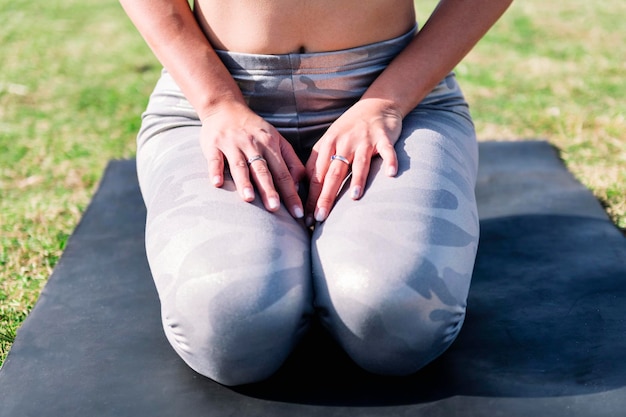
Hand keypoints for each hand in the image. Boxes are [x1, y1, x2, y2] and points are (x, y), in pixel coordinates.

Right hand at [200, 100, 305, 218]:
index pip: (284, 173)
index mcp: (271, 145)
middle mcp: (253, 145)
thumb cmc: (254, 129)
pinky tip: (217, 183)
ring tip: (249, 199)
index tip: (298, 214)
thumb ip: (291, 161)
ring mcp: (232, 144)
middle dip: (270, 190)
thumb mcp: (277, 140)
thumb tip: (300, 185)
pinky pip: (215, 159)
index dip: (291, 194)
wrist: (225, 108)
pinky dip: (215, 170)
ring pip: (240, 165)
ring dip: (244, 182)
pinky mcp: (213, 145)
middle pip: (263, 171)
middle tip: (275, 209)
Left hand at [304, 98, 402, 224]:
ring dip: (357, 180)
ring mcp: (364, 139)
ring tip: (354, 197)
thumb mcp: (329, 143)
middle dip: (326, 196)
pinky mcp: (383, 137)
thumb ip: (318, 164)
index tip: (307, 217)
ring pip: (359, 162)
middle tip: (321, 217)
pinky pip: (387, 150)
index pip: (316, 175)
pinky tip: (391, 174)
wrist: (376, 104)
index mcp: (327, 145)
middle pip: (333, 172)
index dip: (311, 197)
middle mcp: (344, 142)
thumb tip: (303, 191)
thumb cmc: (349, 130)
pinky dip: (390, 161)